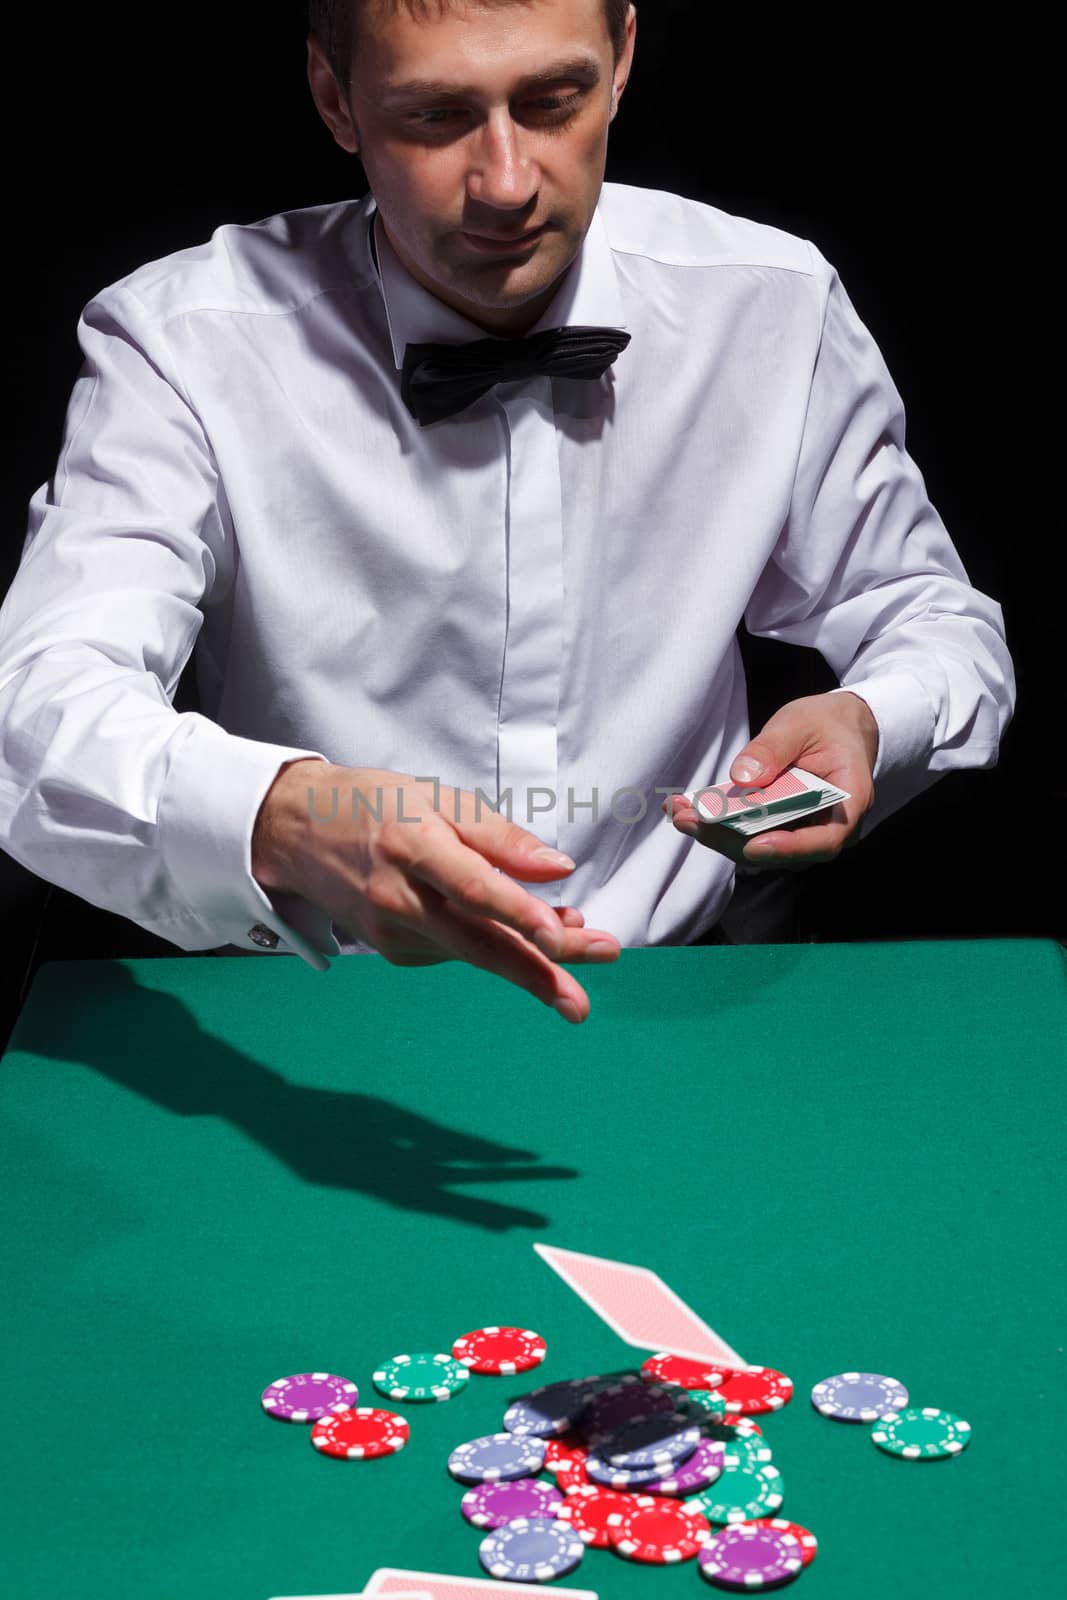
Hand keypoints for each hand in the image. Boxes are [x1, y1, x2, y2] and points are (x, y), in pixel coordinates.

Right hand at [251, 762, 619, 1021]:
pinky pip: (454, 952)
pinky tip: (526, 937)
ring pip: (473, 954)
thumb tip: (558, 867)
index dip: (518, 913)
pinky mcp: (391, 951)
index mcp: (412, 845)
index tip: (560, 934)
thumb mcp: (439, 798)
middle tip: (582, 1000)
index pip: (472, 887)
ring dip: (529, 959)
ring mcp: (391, 931)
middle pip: (478, 943)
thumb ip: (500, 836)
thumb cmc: (376, 805)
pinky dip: (494, 949)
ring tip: (585, 943)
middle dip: (537, 973)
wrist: (297, 832)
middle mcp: (399, 897)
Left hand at [662, 691, 878, 871]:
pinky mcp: (778, 830)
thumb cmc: (827, 725)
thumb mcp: (800, 724)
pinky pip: (748, 835)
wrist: (838, 729)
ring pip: (757, 848)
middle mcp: (826, 829)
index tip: (754, 844)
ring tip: (678, 812)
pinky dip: (717, 824)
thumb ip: (773, 748)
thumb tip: (743, 776)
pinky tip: (685, 808)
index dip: (790, 848)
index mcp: (848, 804)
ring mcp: (801, 834)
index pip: (825, 840)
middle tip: (689, 819)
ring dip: (716, 833)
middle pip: (780, 850)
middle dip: (730, 838)